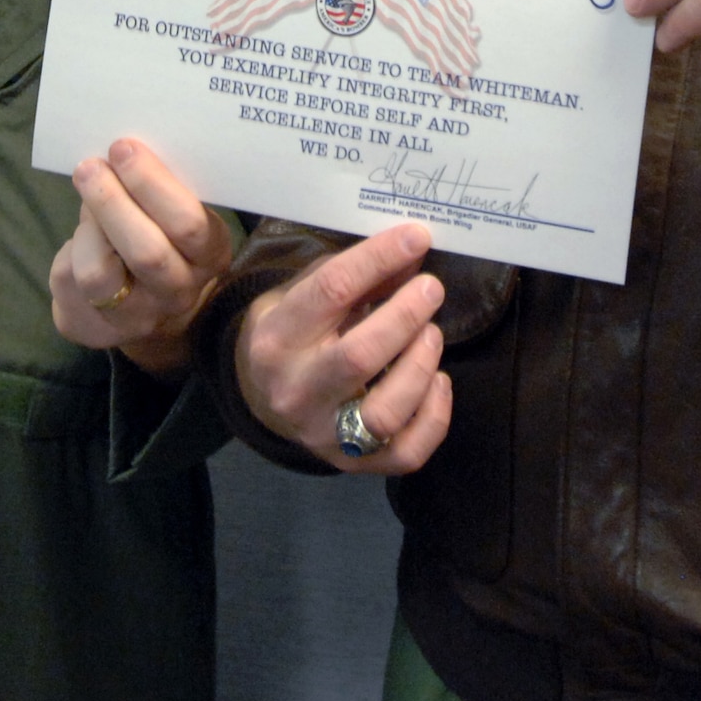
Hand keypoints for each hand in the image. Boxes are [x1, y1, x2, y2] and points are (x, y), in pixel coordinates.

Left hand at [49, 137, 234, 376]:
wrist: (149, 303)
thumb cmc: (164, 234)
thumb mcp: (176, 211)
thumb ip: (159, 187)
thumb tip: (119, 151)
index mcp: (209, 254)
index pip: (188, 225)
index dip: (152, 185)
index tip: (124, 148)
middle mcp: (179, 292)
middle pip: (146, 251)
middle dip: (112, 201)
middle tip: (90, 166)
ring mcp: (138, 318)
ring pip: (100, 274)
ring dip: (87, 225)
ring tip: (86, 188)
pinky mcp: (96, 329)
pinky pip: (70, 281)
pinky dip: (70, 247)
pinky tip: (81, 235)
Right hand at [237, 223, 451, 474]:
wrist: (261, 398)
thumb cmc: (293, 332)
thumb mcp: (306, 291)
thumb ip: (357, 274)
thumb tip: (414, 249)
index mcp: (278, 335)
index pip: (331, 291)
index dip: (378, 258)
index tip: (417, 237)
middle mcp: (295, 389)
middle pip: (358, 357)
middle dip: (405, 317)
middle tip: (431, 288)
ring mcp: (323, 434)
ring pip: (384, 412)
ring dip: (421, 367)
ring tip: (432, 334)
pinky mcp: (351, 463)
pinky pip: (405, 454)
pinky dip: (434, 417)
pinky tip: (439, 382)